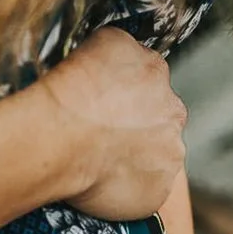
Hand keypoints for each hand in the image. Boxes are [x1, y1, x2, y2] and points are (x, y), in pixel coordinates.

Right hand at [30, 27, 186, 221]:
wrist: (60, 138)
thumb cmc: (71, 92)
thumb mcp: (102, 42)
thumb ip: (124, 50)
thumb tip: (122, 57)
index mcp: (156, 72)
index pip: (148, 80)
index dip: (124, 93)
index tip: (105, 103)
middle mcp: (172, 112)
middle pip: (158, 118)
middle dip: (136, 126)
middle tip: (102, 134)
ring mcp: (169, 155)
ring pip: (156, 155)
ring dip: (135, 158)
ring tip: (100, 161)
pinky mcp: (158, 191)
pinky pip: (146, 190)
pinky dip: (128, 188)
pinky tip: (103, 182)